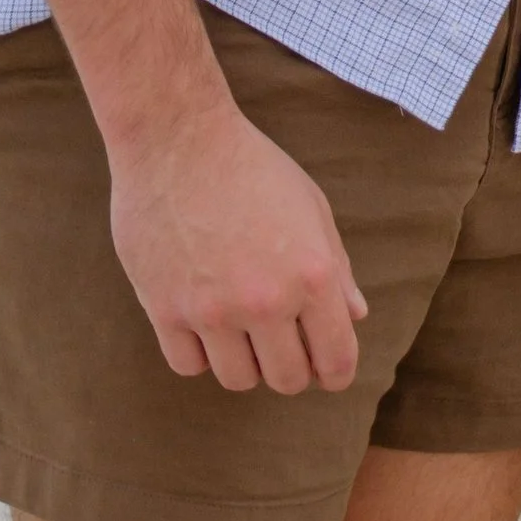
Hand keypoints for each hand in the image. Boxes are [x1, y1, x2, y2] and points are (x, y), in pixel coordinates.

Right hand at [106, 98, 368, 393]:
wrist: (180, 139)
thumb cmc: (253, 167)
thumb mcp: (310, 207)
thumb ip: (336, 268)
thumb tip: (354, 317)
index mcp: (312, 274)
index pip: (336, 360)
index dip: (336, 372)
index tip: (327, 368)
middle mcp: (266, 301)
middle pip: (287, 380)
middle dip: (293, 367)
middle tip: (283, 340)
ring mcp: (213, 311)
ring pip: (239, 379)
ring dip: (246, 360)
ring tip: (242, 326)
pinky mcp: (166, 311)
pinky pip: (190, 366)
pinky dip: (201, 352)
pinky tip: (205, 320)